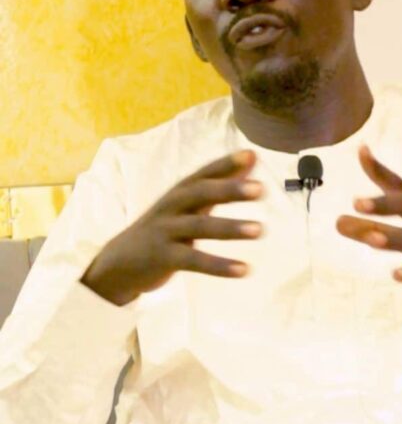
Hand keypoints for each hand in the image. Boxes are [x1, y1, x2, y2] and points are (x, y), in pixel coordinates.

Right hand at [81, 150, 262, 305]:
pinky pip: (194, 261)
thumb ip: (221, 182)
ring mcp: (165, 231)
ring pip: (199, 227)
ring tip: (260, 230)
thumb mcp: (189, 202)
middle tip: (261, 189)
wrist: (118, 262)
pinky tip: (243, 269)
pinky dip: (219, 265)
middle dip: (230, 189)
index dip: (226, 163)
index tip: (251, 154)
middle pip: (200, 193)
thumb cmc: (164, 227)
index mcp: (180, 191)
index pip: (204, 172)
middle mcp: (172, 206)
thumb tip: (253, 156)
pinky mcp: (163, 257)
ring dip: (231, 227)